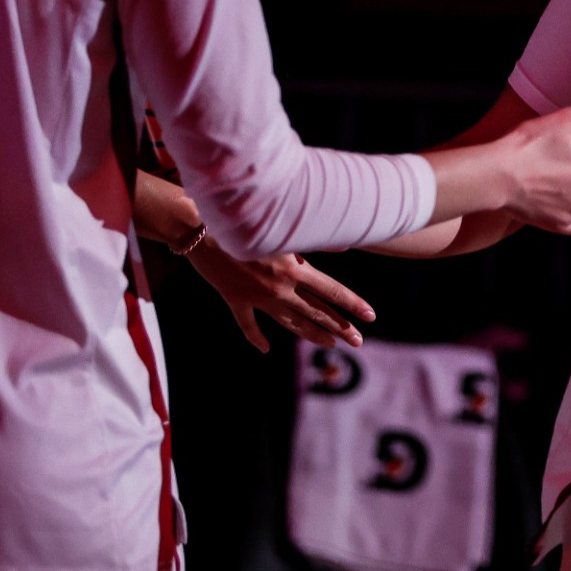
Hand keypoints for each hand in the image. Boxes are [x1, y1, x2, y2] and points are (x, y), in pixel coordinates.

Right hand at [187, 240, 374, 352]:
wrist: (199, 229)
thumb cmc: (244, 221)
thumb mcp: (282, 230)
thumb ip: (316, 239)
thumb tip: (348, 244)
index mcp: (294, 269)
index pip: (332, 291)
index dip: (353, 304)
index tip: (371, 318)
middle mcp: (279, 287)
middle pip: (316, 312)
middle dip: (340, 327)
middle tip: (358, 342)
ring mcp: (257, 297)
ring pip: (290, 322)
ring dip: (312, 334)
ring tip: (331, 345)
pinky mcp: (235, 300)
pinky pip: (247, 324)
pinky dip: (256, 337)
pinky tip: (265, 349)